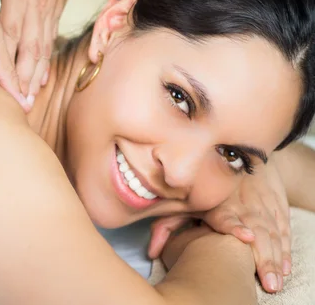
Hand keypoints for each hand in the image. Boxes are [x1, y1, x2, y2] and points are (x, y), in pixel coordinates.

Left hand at [0, 0, 90, 101]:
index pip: (6, 33)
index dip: (0, 63)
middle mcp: (35, 8)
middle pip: (25, 51)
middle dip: (20, 81)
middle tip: (14, 106)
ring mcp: (48, 12)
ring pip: (40, 52)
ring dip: (33, 78)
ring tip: (27, 102)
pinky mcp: (56, 13)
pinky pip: (50, 43)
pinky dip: (45, 65)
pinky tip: (40, 82)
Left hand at [149, 161, 290, 292]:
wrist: (234, 154)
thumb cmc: (202, 184)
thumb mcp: (181, 202)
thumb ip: (165, 226)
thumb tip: (151, 252)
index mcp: (218, 202)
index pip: (226, 216)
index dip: (235, 226)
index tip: (246, 237)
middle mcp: (241, 202)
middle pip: (256, 230)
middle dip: (262, 256)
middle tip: (265, 279)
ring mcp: (261, 202)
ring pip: (273, 231)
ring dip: (275, 256)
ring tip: (275, 277)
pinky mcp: (275, 203)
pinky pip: (283, 226)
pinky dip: (285, 247)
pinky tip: (283, 265)